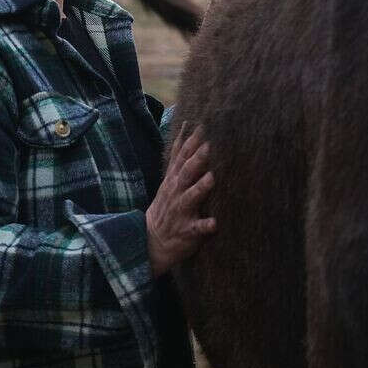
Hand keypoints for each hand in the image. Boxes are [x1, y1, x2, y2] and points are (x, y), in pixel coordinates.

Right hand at [146, 123, 216, 276]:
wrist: (153, 241)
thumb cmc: (169, 205)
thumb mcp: (170, 177)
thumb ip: (181, 155)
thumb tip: (187, 126)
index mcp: (174, 179)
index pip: (182, 157)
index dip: (190, 142)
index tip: (201, 127)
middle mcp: (176, 192)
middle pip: (186, 173)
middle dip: (196, 160)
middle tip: (208, 146)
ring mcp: (181, 211)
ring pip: (190, 198)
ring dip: (200, 188)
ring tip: (211, 178)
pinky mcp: (187, 230)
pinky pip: (196, 229)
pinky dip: (205, 226)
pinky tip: (214, 223)